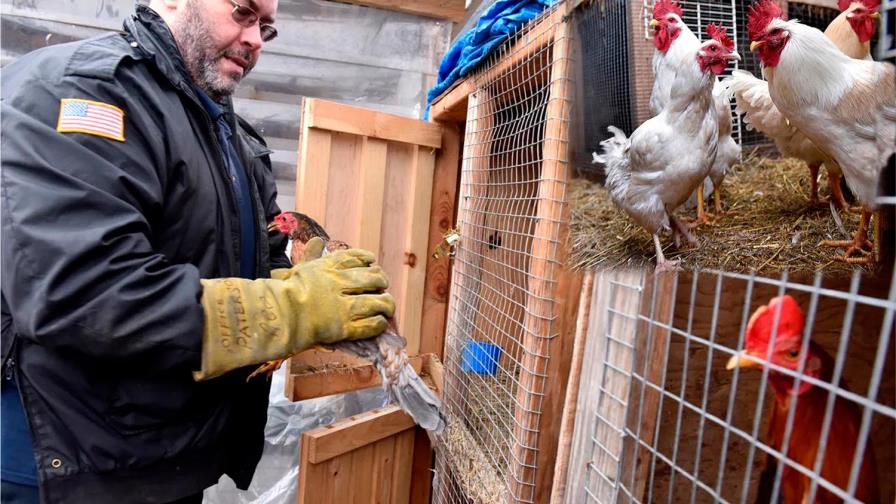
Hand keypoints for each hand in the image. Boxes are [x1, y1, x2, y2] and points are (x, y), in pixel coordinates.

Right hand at [194, 242, 393, 379]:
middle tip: (382, 287)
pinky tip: (380, 322)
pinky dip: (379, 323)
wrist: (279, 315)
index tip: (371, 264)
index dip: (368, 260)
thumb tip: (317, 240)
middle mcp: (341, 284)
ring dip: (387, 304)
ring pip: (378, 302)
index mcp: (330, 267)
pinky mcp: (345, 327)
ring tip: (387, 307)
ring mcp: (344, 306)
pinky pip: (371, 325)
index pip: (358, 257)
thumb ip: (311, 255)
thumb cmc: (286, 291)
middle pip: (374, 278)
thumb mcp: (300, 268)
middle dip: (382, 281)